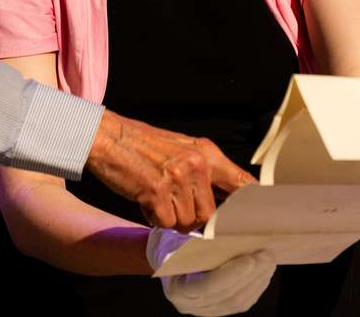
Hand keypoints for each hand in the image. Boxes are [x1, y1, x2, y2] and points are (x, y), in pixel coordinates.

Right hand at [85, 110, 254, 231]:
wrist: (106, 137)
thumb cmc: (139, 145)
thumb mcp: (180, 149)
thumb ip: (202, 172)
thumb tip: (221, 203)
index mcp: (206, 153)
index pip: (243, 183)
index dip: (251, 205)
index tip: (253, 220)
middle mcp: (196, 164)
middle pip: (209, 215)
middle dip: (191, 218)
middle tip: (172, 206)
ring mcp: (177, 178)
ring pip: (187, 222)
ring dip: (169, 218)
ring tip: (155, 198)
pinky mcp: (157, 191)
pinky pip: (164, 223)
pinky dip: (153, 218)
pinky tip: (144, 200)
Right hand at [147, 227, 275, 315]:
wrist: (165, 259)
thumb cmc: (172, 244)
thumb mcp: (178, 239)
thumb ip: (199, 243)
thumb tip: (232, 237)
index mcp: (176, 288)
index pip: (207, 286)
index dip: (231, 274)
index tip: (250, 259)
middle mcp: (190, 305)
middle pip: (227, 295)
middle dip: (251, 275)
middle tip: (266, 254)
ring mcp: (205, 310)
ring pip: (238, 301)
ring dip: (258, 280)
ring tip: (268, 260)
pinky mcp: (218, 309)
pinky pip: (241, 303)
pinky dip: (256, 287)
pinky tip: (264, 271)